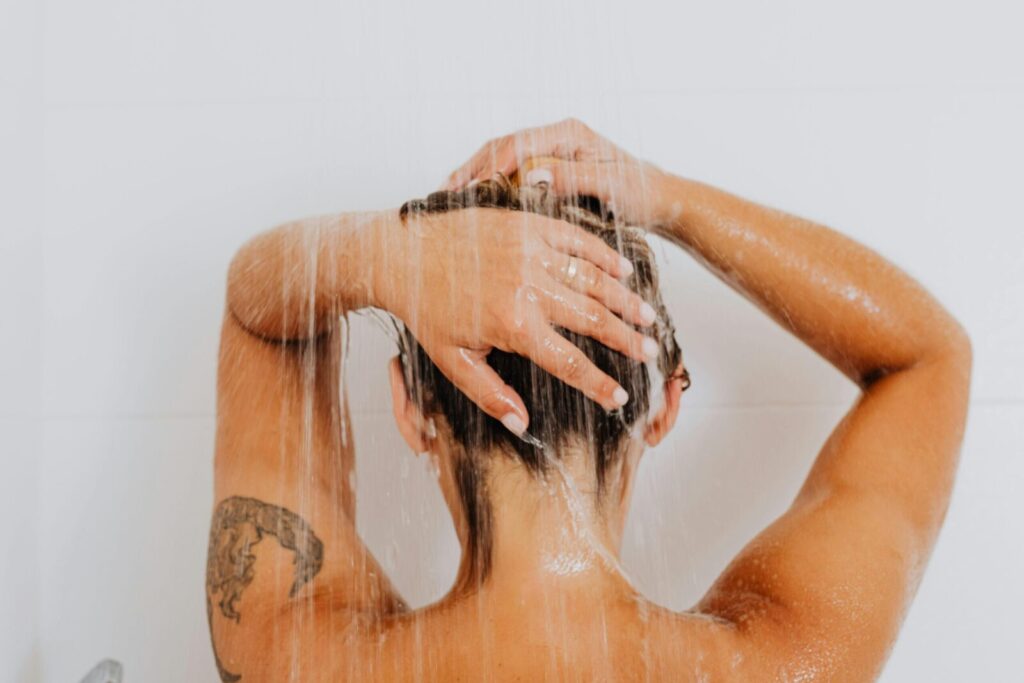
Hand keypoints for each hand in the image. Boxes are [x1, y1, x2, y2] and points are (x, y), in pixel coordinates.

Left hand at [379, 206, 659, 436]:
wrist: (401, 253)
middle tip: (650, 354)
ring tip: (648, 318)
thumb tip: (522, 424)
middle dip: (627, 341)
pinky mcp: (529, 224)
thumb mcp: (452, 360)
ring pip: (593, 279)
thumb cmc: (426, 308)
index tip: (621, 399)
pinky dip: (605, 256)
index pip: (570, 363)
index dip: (600, 384)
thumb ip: (490, 394)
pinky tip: (624, 272)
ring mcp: (531, 251)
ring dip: (625, 301)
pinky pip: (578, 239)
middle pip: (593, 319)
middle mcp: (528, 286)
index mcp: (513, 325)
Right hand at [443, 118, 674, 227]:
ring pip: (500, 160)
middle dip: (474, 168)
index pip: (519, 143)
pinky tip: (468, 202)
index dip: (493, 165)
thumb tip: (534, 176)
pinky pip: (509, 174)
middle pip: (502, 148)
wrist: (656, 200)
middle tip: (448, 192)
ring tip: (447, 196)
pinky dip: (487, 186)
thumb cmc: (638, 192)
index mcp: (568, 133)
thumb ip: (571, 179)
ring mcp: (547, 153)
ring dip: (474, 177)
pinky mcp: (545, 170)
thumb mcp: (608, 186)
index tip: (476, 187)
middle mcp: (554, 138)